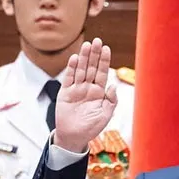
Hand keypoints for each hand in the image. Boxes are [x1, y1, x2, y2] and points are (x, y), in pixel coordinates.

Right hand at [53, 38, 118, 152]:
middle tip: (97, 41)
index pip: (103, 73)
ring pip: (81, 70)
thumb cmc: (91, 127)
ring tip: (87, 45)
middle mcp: (88, 88)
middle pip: (92, 67)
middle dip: (94, 54)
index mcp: (99, 92)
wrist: (73, 137)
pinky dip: (72, 68)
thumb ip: (111, 100)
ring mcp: (76, 89)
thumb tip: (113, 85)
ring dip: (84, 58)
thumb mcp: (105, 115)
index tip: (106, 48)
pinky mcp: (65, 93)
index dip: (104, 60)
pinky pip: (69, 78)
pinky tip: (75, 58)